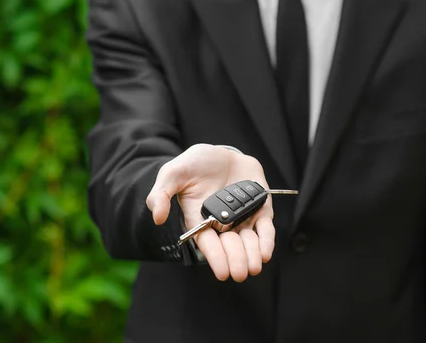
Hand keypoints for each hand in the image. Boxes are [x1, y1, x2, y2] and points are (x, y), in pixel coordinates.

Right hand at [146, 144, 274, 281]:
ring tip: (253, 267)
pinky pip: (265, 228)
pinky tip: (266, 252)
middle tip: (239, 273)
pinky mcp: (259, 209)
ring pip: (249, 242)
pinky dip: (267, 240)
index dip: (216, 258)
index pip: (208, 244)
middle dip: (235, 260)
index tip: (222, 272)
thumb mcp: (173, 173)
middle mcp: (222, 223)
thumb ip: (162, 194)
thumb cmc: (195, 164)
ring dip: (252, 256)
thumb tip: (158, 218)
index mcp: (200, 220)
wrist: (221, 152)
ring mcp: (242, 217)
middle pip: (230, 246)